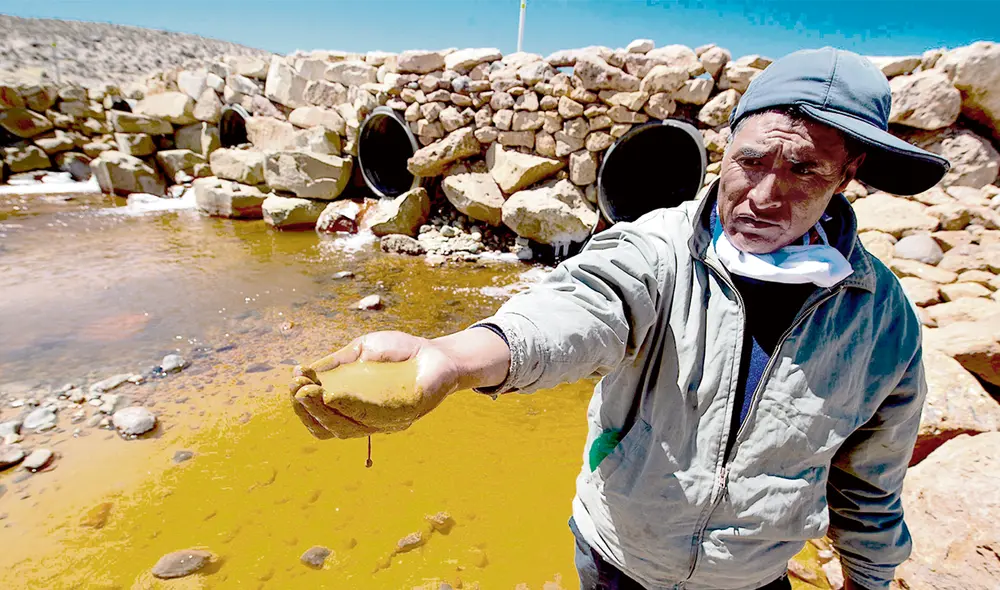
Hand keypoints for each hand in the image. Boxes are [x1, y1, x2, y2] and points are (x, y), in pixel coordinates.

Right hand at [288, 331, 462, 438]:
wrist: (437, 351)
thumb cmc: (399, 352)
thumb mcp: (360, 351)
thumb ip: (335, 363)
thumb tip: (301, 372)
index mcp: (353, 408)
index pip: (322, 419)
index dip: (304, 406)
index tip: (294, 382)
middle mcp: (366, 421)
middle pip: (328, 429)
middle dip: (308, 410)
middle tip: (297, 389)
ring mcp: (384, 422)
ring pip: (346, 428)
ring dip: (323, 413)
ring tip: (307, 393)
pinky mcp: (404, 416)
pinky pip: (373, 418)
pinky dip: (350, 408)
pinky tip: (334, 396)